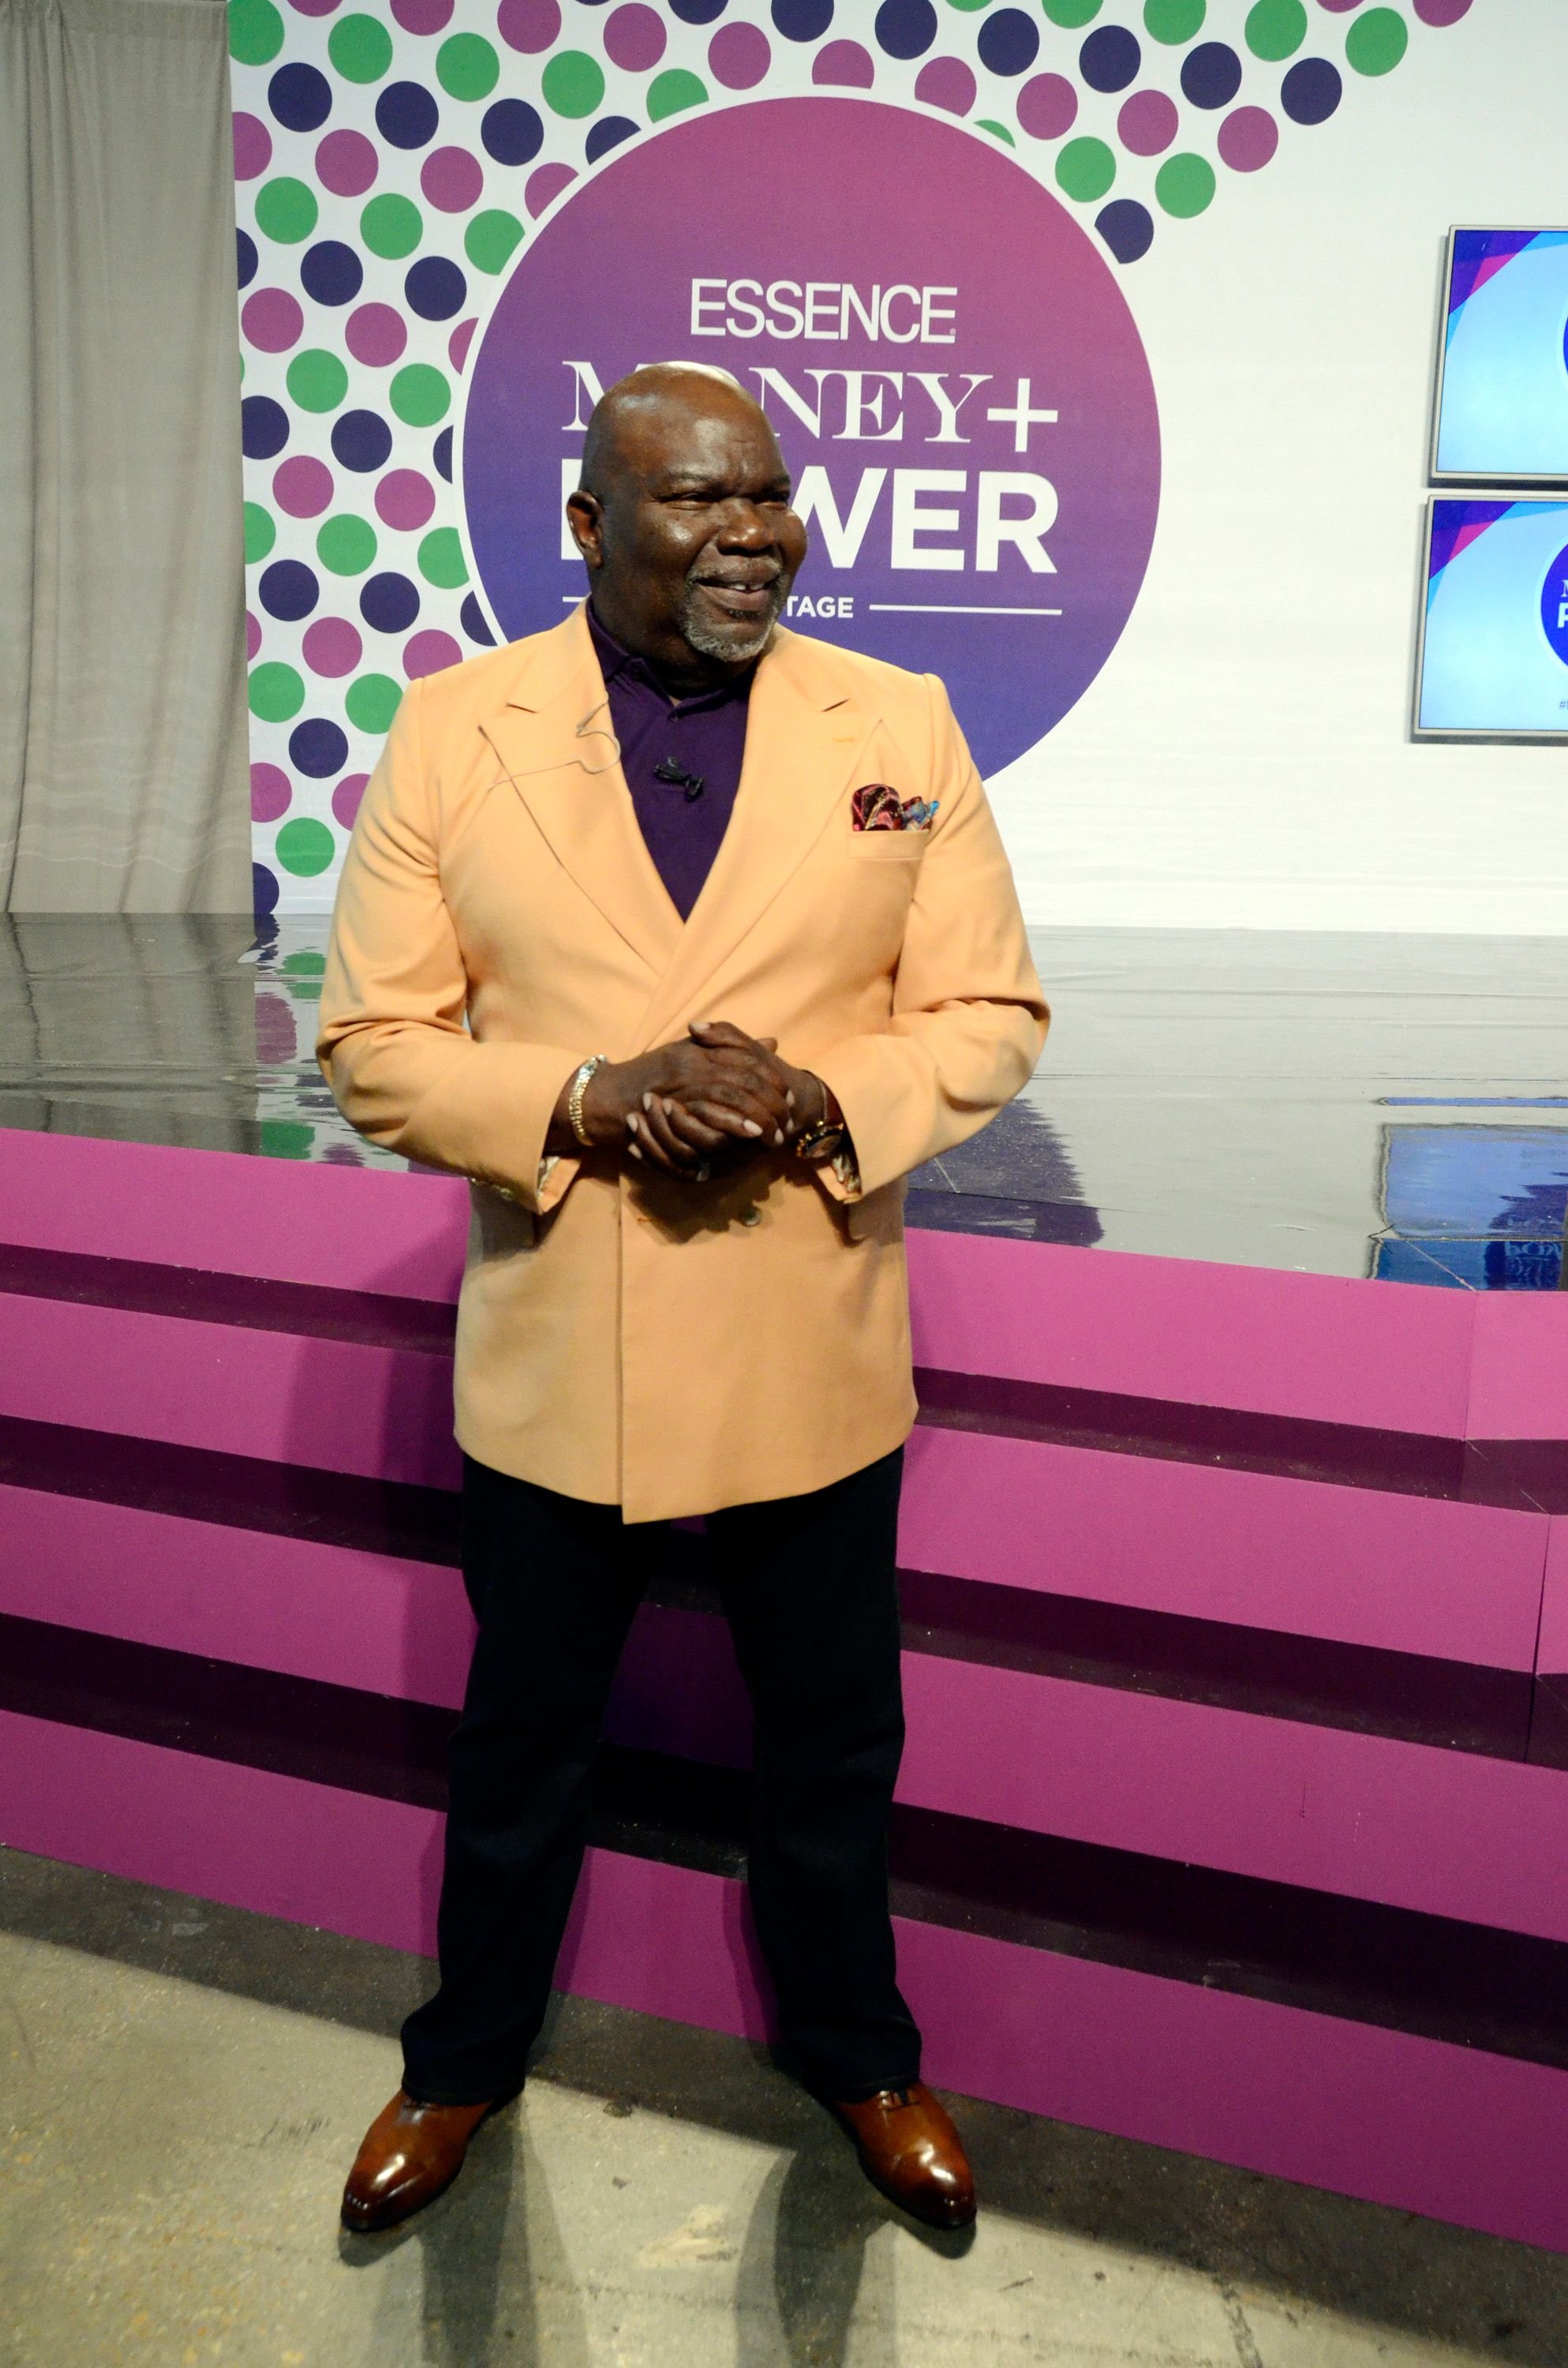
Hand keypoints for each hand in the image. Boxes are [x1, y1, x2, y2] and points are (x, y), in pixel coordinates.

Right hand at [552, 1026, 798, 1176]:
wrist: (603, 1097)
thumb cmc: (646, 1078)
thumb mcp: (688, 1055)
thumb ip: (728, 1049)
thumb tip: (772, 1042)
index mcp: (698, 1049)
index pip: (745, 1057)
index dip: (771, 1076)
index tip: (788, 1094)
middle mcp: (691, 1062)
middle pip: (744, 1076)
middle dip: (770, 1099)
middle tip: (787, 1118)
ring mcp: (680, 1084)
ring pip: (731, 1095)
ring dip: (756, 1115)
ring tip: (773, 1133)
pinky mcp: (671, 1107)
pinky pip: (708, 1116)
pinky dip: (732, 1126)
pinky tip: (749, 1136)